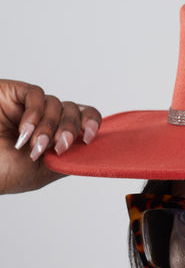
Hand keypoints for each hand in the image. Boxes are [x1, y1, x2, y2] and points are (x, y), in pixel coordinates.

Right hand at [0, 79, 101, 194]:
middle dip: (70, 129)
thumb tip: (93, 147)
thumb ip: (69, 157)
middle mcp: (45, 120)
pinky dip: (35, 113)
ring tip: (33, 146)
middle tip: (60, 146)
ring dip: (48, 127)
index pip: (84, 119)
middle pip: (73, 110)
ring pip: (56, 103)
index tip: (89, 137)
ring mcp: (29, 107)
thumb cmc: (2, 172)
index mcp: (55, 137)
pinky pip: (36, 94)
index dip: (92, 122)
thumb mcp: (44, 170)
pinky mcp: (14, 94)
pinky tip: (24, 132)